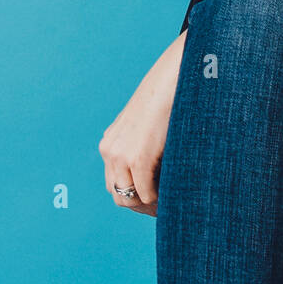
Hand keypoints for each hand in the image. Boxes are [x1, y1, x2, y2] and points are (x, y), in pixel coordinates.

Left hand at [98, 31, 186, 215]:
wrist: (173, 76)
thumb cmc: (168, 97)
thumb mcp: (148, 123)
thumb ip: (144, 144)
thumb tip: (159, 167)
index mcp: (110, 142)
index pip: (114, 181)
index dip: (134, 194)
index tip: (155, 199)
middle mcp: (109, 150)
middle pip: (117, 193)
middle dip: (139, 204)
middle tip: (162, 207)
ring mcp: (120, 154)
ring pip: (128, 197)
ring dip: (148, 204)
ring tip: (169, 203)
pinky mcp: (137, 157)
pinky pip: (145, 192)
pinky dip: (158, 198)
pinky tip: (173, 192)